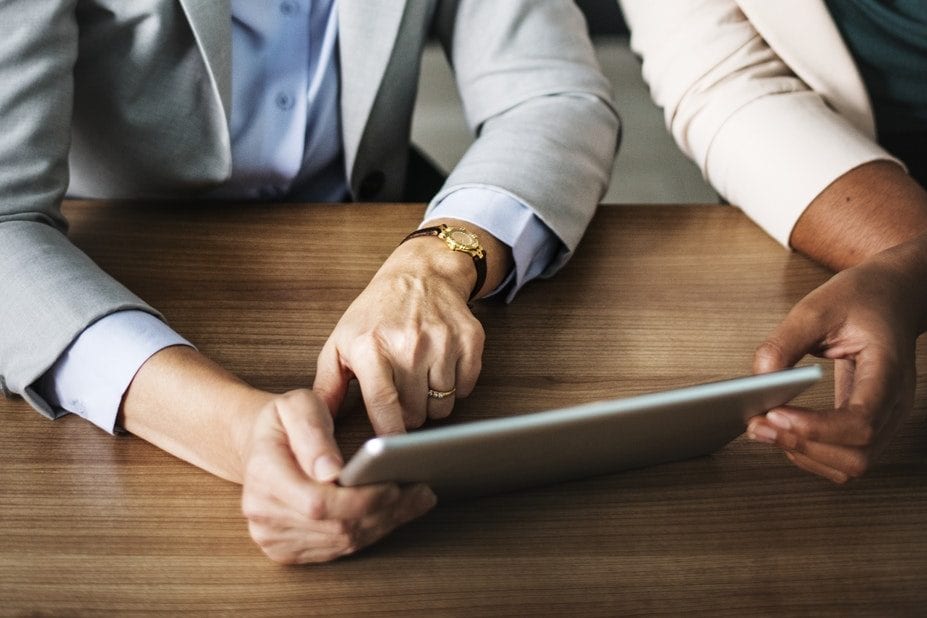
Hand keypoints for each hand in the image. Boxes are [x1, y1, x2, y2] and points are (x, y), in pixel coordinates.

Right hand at [240, 389, 436, 563]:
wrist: (259, 445)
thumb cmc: (283, 422)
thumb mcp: (296, 406)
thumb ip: (313, 433)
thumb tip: (330, 470)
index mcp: (263, 474)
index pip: (319, 503)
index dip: (361, 500)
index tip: (394, 486)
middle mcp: (262, 512)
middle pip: (336, 527)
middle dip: (384, 512)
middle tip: (421, 491)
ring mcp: (271, 536)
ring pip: (340, 542)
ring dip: (384, 524)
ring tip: (416, 500)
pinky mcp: (285, 549)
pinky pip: (335, 550)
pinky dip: (370, 533)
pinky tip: (393, 513)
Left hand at [313, 234, 485, 434]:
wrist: (420, 274)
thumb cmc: (376, 313)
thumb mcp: (341, 342)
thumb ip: (327, 385)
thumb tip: (318, 423)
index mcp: (371, 347)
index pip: (384, 406)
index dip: (389, 435)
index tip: (390, 449)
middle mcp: (409, 344)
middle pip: (417, 413)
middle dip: (409, 413)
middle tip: (402, 392)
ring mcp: (442, 341)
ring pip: (442, 405)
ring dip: (432, 401)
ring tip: (420, 377)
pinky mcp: (470, 340)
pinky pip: (465, 388)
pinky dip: (455, 386)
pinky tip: (441, 366)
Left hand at [747, 237, 926, 482]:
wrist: (891, 297)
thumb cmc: (860, 300)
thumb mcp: (816, 308)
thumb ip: (785, 343)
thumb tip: (759, 379)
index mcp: (888, 371)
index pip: (862, 421)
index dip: (816, 428)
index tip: (774, 413)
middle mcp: (895, 404)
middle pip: (858, 455)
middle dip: (802, 446)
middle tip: (758, 424)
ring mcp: (887, 419)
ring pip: (851, 466)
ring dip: (804, 456)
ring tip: (765, 430)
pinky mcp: (871, 425)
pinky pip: (845, 459)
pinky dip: (811, 455)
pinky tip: (784, 433)